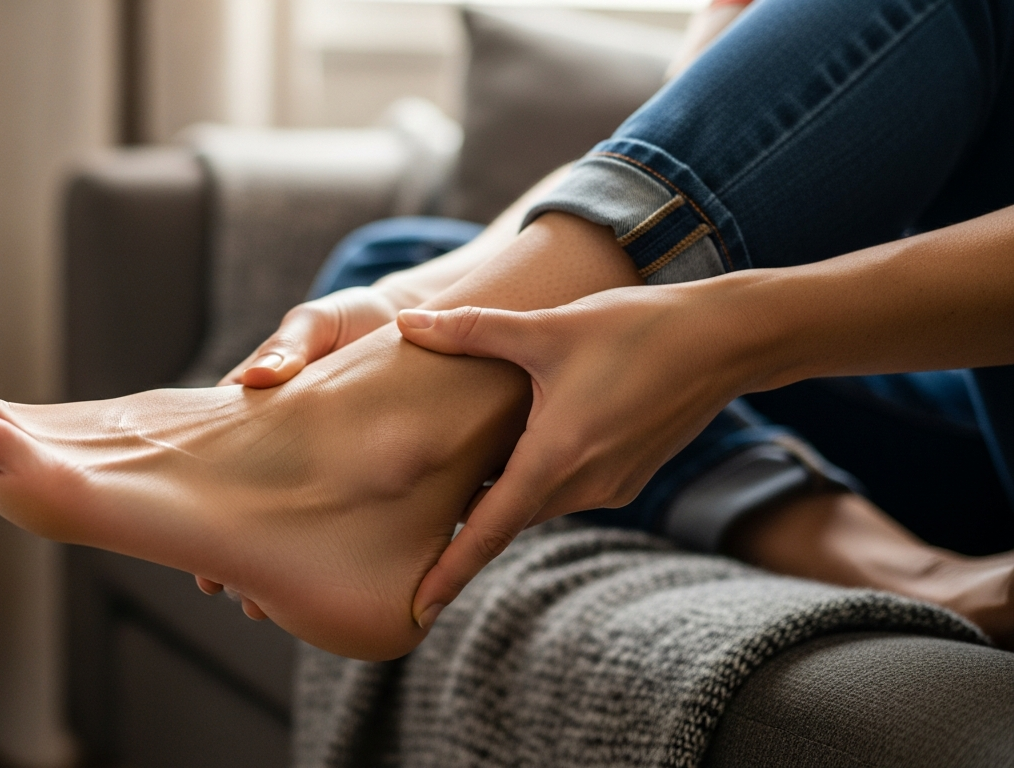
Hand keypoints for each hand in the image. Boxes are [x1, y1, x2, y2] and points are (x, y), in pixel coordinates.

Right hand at [202, 285, 406, 615]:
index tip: (189, 534)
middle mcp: (285, 456)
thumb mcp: (318, 323)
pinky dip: (339, 558)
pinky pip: (350, 532)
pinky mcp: (371, 489)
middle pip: (247, 511)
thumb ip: (290, 345)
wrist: (425, 334)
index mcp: (261, 418)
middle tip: (217, 586)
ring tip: (260, 604)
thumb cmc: (355, 323)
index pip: (218, 467)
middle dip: (229, 550)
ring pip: (294, 532)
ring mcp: (324, 476)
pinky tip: (330, 586)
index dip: (202, 505)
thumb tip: (260, 379)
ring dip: (274, 564)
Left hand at [397, 284, 747, 625]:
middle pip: (506, 516)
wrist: (726, 340)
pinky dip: (539, 477)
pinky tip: (524, 444)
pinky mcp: (629, 477)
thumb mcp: (547, 327)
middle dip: (465, 521)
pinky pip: (567, 489)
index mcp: (555, 458)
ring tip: (457, 475)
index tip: (419, 607)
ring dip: (505, 491)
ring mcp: (610, 487)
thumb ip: (472, 330)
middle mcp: (584, 485)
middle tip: (413, 522)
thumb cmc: (635, 330)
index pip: (488, 531)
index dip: (450, 571)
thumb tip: (408, 322)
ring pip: (537, 501)